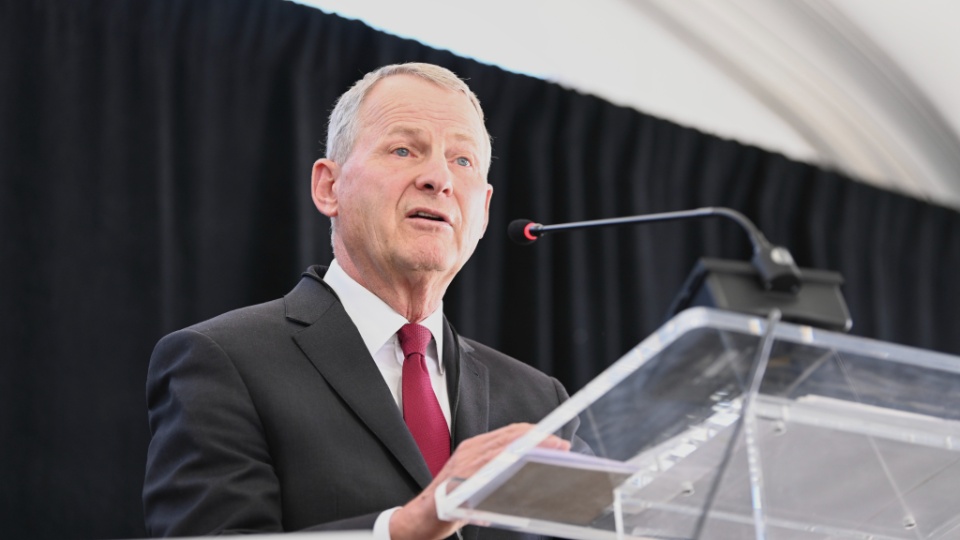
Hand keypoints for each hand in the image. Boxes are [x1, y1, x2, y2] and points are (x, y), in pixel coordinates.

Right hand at [389, 423, 570, 539]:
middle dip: (539, 438)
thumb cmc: (448, 505)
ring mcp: (464, 464)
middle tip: (561, 444)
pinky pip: (488, 467)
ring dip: (531, 447)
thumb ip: (496, 477)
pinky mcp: (460, 480)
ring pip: (503, 448)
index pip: (509, 434)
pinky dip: (507, 462)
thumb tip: (525, 477)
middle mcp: (470, 451)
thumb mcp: (475, 486)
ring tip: (552, 450)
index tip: (554, 438)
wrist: (418, 520)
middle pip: (510, 437)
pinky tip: (524, 463)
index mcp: (474, 449)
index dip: (534, 433)